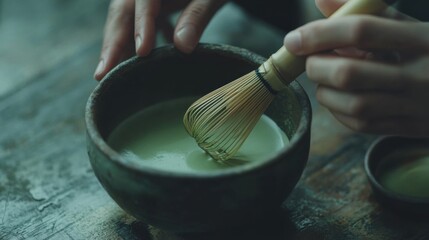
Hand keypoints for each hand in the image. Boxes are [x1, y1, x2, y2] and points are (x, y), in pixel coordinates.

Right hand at [94, 0, 226, 80]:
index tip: (142, 52)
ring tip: (114, 76)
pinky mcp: (152, 7)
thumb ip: (197, 16)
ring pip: (126, 22)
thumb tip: (183, 46)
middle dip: (113, 44)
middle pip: (123, 13)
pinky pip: (138, 26)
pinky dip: (139, 45)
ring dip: (121, 48)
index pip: (143, 1)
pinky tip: (145, 63)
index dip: (141, 25)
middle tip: (104, 74)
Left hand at [284, 0, 428, 136]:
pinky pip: (361, 126)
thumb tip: (321, 1)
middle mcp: (420, 75)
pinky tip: (339, 99)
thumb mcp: (411, 25)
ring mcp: (416, 106)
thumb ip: (368, 12)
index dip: (320, 33)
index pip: (361, 31)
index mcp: (425, 40)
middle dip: (316, 66)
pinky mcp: (409, 128)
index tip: (293, 39)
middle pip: (349, 73)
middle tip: (311, 60)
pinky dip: (338, 112)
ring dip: (325, 92)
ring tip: (325, 80)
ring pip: (352, 104)